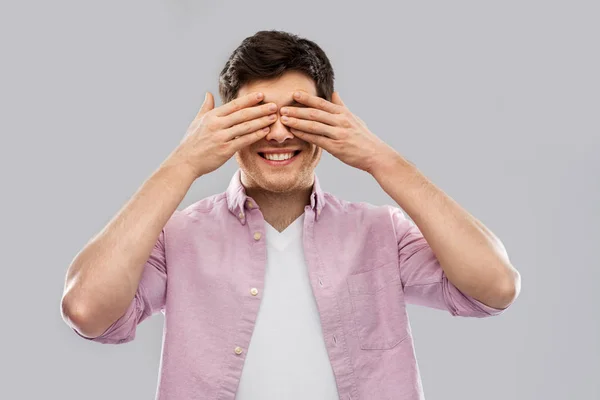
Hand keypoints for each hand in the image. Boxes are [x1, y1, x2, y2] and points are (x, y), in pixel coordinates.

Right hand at [165, 91, 277, 177]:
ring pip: (245, 127)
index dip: (249, 99)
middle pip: (243, 114)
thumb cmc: (192, 142)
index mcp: (211, 116)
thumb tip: (209, 93)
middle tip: (274, 105)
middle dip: (260, 109)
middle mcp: (217, 125)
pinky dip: (256, 135)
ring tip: (273, 117)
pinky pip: (244, 141)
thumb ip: (206, 107)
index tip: (261, 95)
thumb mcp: (197, 121)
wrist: (185, 162)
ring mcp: (221, 137)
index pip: (234, 105)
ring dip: (261, 121)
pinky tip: (265, 132)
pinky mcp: (225, 150)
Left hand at [279, 91, 396, 172]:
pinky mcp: (336, 147)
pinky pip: (317, 139)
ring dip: (297, 121)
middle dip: (297, 109)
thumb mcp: (354, 118)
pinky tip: (294, 132)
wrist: (375, 154)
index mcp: (343, 113)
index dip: (307, 98)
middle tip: (283, 107)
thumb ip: (342, 106)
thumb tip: (334, 93)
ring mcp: (338, 134)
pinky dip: (304, 135)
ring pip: (314, 125)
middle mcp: (340, 121)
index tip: (294, 94)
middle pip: (315, 113)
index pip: (322, 103)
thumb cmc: (363, 137)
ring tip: (284, 119)